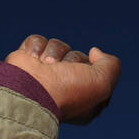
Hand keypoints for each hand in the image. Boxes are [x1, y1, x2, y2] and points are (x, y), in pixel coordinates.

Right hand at [5, 34, 120, 124]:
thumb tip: (95, 52)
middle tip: (62, 71)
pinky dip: (35, 47)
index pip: (95, 73)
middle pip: (77, 56)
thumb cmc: (67, 92)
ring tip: (46, 66)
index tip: (87, 75)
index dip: (94, 70)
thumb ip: (111, 65)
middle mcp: (63, 86)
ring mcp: (44, 73)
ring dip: (53, 53)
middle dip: (72, 60)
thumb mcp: (103, 83)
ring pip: (58, 46)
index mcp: (82, 98)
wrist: (29, 91)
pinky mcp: (28, 60)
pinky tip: (32, 59)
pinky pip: (38, 40)